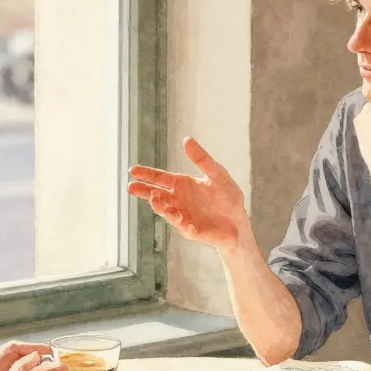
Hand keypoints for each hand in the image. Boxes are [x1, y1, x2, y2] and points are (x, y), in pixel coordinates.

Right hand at [127, 137, 249, 250]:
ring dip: (161, 207)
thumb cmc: (227, 196)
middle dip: (144, 192)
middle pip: (156, 195)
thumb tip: (186, 139)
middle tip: (131, 188)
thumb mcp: (217, 174)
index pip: (160, 178)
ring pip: (167, 211)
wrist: (238, 222)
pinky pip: (185, 227)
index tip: (132, 170)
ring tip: (156, 201)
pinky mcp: (192, 231)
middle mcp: (178, 200)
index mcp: (182, 185)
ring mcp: (183, 216)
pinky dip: (183, 224)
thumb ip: (201, 159)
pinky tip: (183, 219)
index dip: (146, 174)